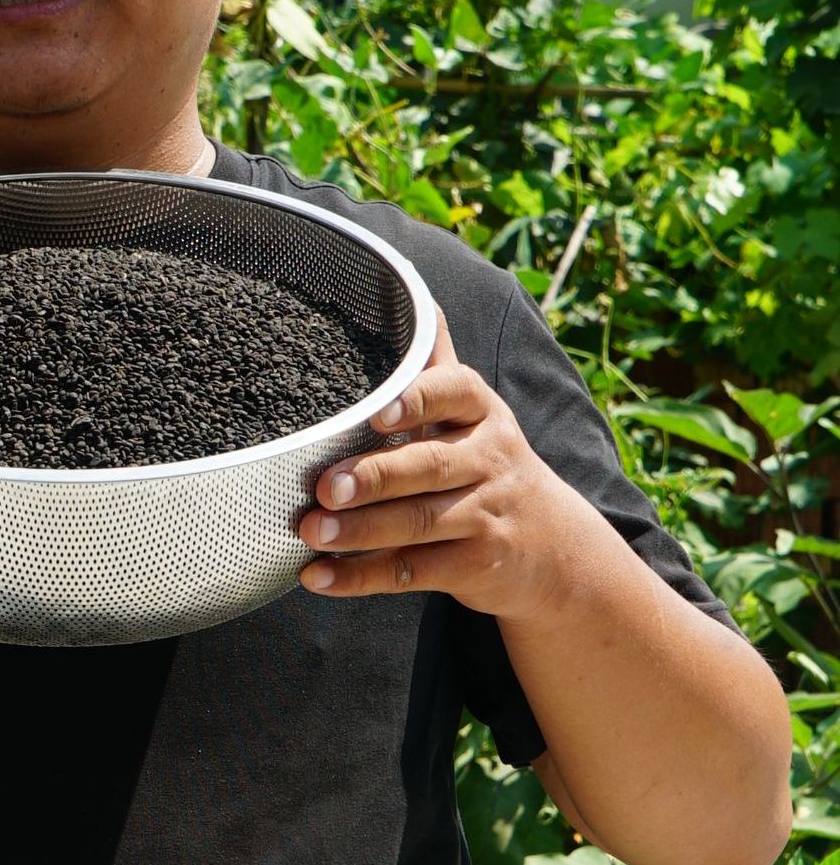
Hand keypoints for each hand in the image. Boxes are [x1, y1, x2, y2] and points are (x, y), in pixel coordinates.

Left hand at [295, 304, 573, 620]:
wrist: (555, 548)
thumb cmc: (485, 461)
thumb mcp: (471, 410)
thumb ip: (433, 361)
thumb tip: (407, 288)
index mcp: (481, 411)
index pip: (454, 392)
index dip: (417, 400)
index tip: (377, 411)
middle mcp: (489, 460)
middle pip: (428, 466)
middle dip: (375, 477)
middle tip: (324, 486)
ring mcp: (486, 516)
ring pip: (418, 524)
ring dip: (359, 531)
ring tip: (310, 530)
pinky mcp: (476, 565)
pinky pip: (412, 572)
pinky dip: (360, 576)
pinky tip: (315, 577)